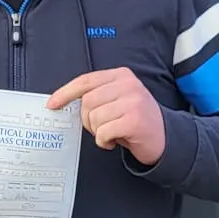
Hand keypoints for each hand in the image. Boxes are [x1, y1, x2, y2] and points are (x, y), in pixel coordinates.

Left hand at [47, 68, 166, 167]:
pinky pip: (103, 133)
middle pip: (86, 102)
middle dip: (88, 120)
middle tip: (101, 127)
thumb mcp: (118, 99)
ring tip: (112, 132)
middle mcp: (128, 85)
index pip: (85, 81)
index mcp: (121, 76)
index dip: (65, 93)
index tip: (53, 104)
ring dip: (98, 132)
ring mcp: (132, 101)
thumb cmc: (136, 119)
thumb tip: (65, 102)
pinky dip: (104, 141)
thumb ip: (97, 95)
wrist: (165, 137)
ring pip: (94, 118)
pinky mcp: (134, 120)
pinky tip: (116, 140)